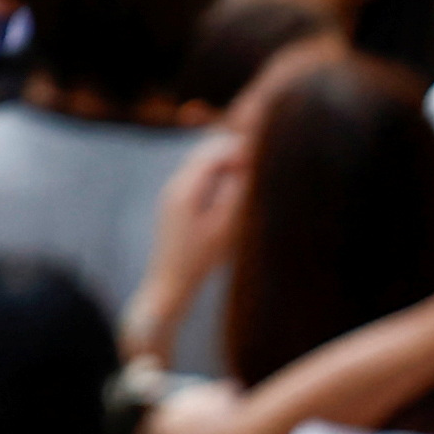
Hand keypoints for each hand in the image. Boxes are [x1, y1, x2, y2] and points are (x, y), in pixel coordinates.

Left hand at [127, 134, 252, 360]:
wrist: (169, 284)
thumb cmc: (200, 261)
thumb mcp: (225, 229)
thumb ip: (235, 195)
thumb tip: (248, 168)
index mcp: (185, 189)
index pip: (213, 153)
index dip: (238, 150)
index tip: (263, 155)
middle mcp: (174, 185)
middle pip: (204, 153)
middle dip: (230, 151)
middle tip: (260, 158)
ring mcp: (171, 193)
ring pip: (199, 163)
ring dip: (223, 162)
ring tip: (251, 169)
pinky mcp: (174, 203)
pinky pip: (196, 176)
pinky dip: (215, 173)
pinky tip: (233, 183)